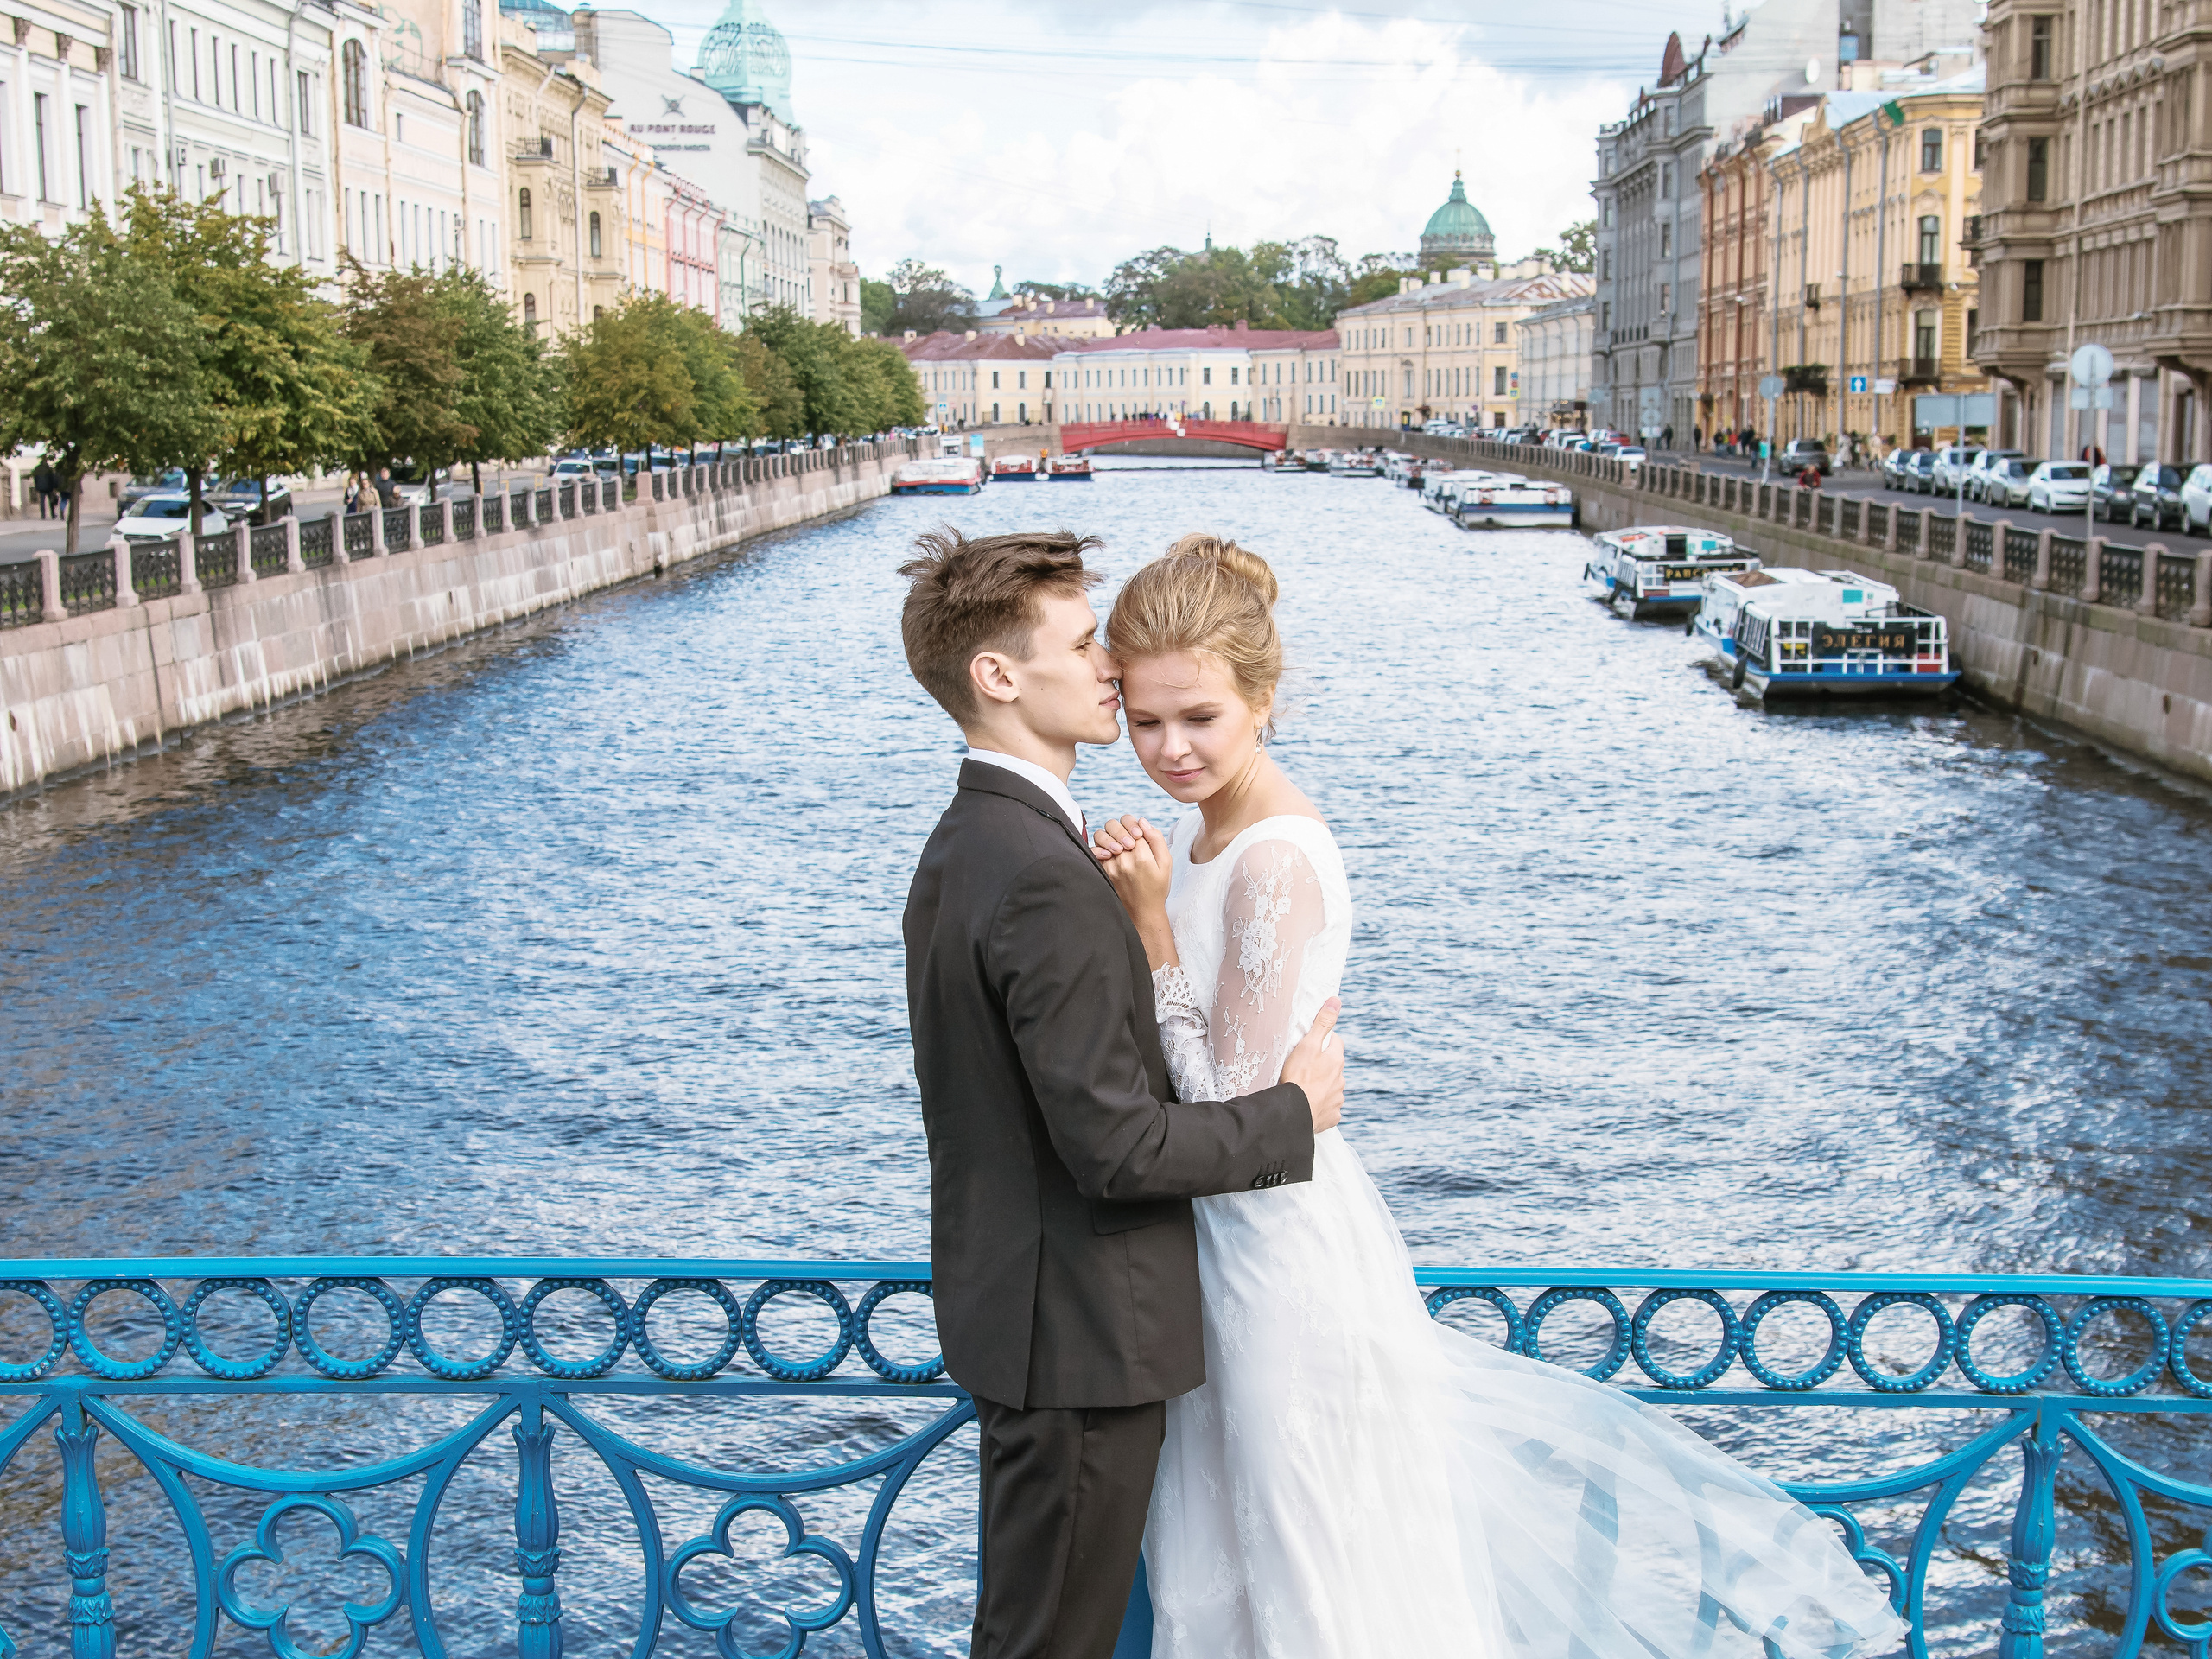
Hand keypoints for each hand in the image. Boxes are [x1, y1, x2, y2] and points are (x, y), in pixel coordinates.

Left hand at [1092, 815, 1170, 913]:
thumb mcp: (1166, 863)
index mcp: (1142, 857)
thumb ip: (1157, 839)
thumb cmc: (1157, 887)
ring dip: (1110, 836)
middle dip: (1123, 828)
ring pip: (1101, 836)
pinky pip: (1094, 851)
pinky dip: (1100, 847)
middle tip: (1131, 840)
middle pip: (1115, 827)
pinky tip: (1110, 853)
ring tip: (1121, 846)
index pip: (1134, 826)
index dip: (1137, 827)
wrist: (1143, 912)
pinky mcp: (1103, 871)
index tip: (1141, 836)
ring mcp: (1111, 866)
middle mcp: (1124, 860)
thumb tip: (1142, 821)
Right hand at [1279, 998, 1343, 1133]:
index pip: (1336, 1043)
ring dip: (1323, 1086)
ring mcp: (1337, 1099)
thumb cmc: (1298, 1076)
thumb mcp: (1308, 1044)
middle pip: (1334, 1066)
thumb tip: (1336, 1001)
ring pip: (1332, 1088)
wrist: (1295, 1112)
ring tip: (1305, 1087)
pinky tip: (1309, 1104)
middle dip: (1323, 1065)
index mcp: (1336, 1060)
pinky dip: (1322, 1105)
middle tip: (1304, 1067)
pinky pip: (1329, 1108)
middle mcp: (1341, 1079)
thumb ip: (1322, 1023)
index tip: (1312, 1044)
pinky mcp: (1332, 1116)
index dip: (1324, 1041)